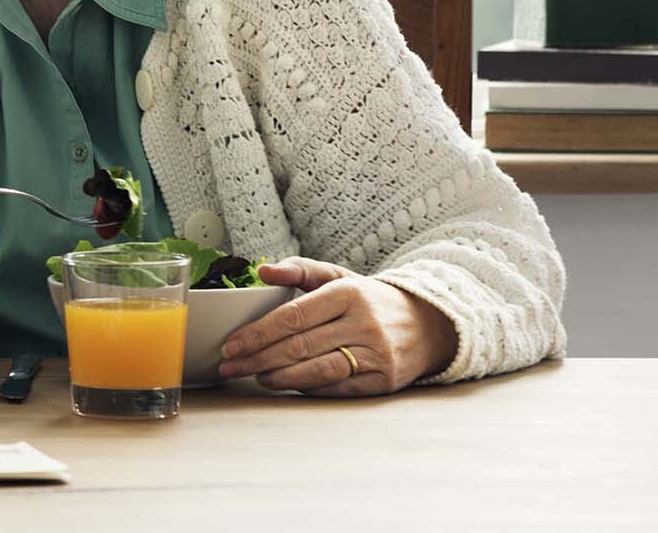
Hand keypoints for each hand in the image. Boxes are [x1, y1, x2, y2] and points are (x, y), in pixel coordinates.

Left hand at [216, 257, 458, 395]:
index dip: (258, 333)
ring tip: (255, 377)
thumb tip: (262, 271)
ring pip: (318, 369)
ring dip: (279, 376)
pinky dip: (308, 388)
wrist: (427, 324)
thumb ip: (299, 269)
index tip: (231, 344)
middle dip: (258, 358)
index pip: (293, 316)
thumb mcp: (338, 277)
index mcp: (348, 293)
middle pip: (299, 345)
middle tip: (230, 366)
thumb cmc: (369, 300)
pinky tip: (286, 384)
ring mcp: (376, 353)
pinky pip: (338, 388)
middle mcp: (363, 322)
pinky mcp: (383, 380)